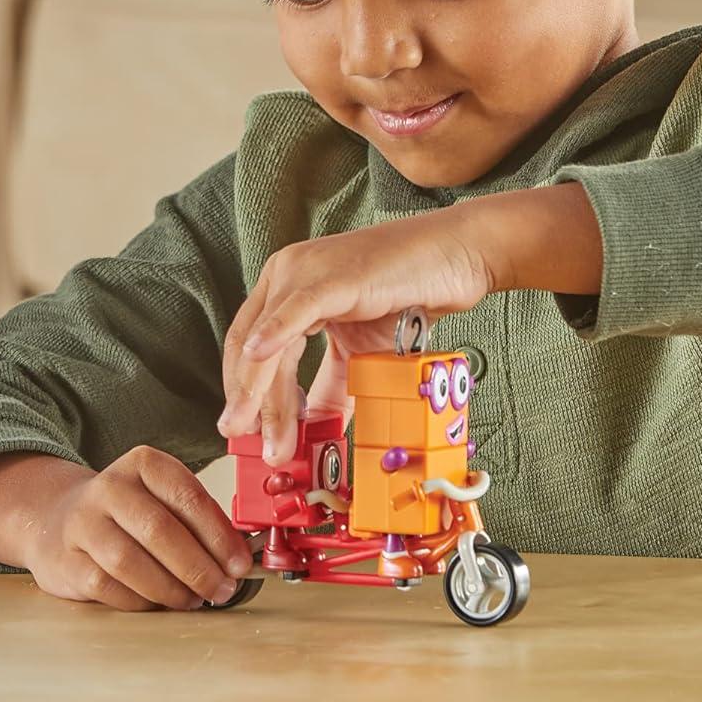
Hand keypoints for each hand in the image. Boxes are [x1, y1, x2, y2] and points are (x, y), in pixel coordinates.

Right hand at [21, 446, 254, 611]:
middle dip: (199, 567)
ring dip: (170, 588)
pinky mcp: (66, 560)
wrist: (56, 518)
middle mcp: (110, 487)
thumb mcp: (161, 496)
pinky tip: (159, 605)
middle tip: (222, 589)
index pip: (189, 497)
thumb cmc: (126, 511)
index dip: (219, 535)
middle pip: (161, 531)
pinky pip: (108, 587)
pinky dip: (140, 601)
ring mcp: (83, 524)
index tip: (239, 563)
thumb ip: (196, 518)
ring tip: (194, 600)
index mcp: (144, 464)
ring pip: (131, 562)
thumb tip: (236, 556)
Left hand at [217, 205, 496, 467]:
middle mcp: (289, 272)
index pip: (249, 346)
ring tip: (273, 440)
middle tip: (250, 445)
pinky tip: (259, 360)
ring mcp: (308, 270)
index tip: (247, 433)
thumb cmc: (412, 292)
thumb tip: (310, 428)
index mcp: (288, 285)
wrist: (456, 257)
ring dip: (266, 397)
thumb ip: (330, 386)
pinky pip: (295, 312)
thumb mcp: (359, 350)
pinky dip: (273, 337)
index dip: (244, 392)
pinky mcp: (335, 278)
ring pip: (268, 340)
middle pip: (250, 347)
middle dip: (249, 403)